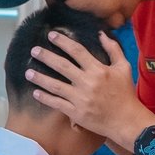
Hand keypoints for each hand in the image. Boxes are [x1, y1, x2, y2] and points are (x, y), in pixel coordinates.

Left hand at [27, 31, 149, 146]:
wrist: (126, 120)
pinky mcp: (76, 113)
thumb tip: (101, 33)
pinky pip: (57, 103)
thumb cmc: (125, 93)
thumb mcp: (123, 68)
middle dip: (46, 56)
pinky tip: (35, 92)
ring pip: (55, 85)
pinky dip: (45, 98)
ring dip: (40, 78)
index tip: (51, 35)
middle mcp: (88, 82)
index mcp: (98, 70)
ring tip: (28, 72)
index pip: (77, 51)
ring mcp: (80, 98)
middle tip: (34, 50)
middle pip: (62, 66)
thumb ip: (113, 49)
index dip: (63, 42)